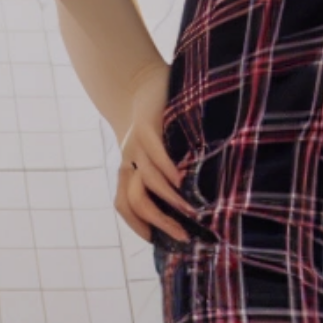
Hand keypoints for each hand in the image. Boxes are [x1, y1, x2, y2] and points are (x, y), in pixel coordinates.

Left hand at [114, 60, 195, 242]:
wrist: (137, 81)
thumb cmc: (155, 123)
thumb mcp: (157, 152)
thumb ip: (169, 176)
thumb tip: (197, 207)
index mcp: (128, 170)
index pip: (125, 205)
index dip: (138, 226)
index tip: (162, 242)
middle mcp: (128, 160)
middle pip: (135, 200)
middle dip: (159, 221)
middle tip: (185, 236)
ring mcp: (135, 144)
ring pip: (148, 180)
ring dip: (169, 198)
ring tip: (190, 211)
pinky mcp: (146, 125)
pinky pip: (154, 152)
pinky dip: (167, 168)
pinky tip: (182, 178)